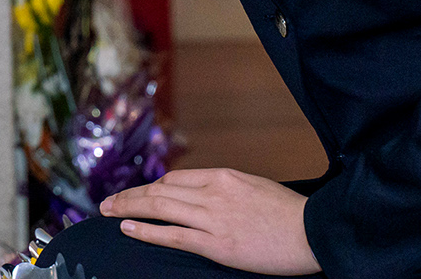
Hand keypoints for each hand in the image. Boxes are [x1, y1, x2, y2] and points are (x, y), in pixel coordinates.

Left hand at [99, 168, 319, 275]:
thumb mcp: (254, 188)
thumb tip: (204, 195)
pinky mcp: (217, 244)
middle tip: (106, 203)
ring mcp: (213, 218)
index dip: (151, 189)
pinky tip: (128, 229)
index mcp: (223, 177)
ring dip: (128, 209)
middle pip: (159, 190)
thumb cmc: (290, 214)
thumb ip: (226, 190)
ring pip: (159, 208)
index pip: (175, 179)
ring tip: (106, 212)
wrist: (314, 232)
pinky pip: (173, 234)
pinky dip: (147, 230)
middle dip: (129, 196)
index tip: (139, 197)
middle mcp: (213, 193)